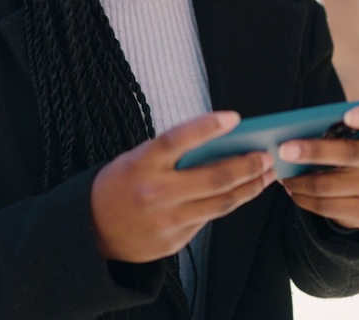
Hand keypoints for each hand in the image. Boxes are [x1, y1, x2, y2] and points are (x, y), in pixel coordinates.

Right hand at [91, 111, 275, 262]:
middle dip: (247, 166)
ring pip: (220, 203)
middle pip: (213, 178)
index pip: (177, 139)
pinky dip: (228, 204)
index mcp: (140, 164)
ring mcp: (166, 220)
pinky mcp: (174, 241)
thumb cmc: (119, 186)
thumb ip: (170, 155)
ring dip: (249, 187)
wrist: (92, 231)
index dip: (206, 127)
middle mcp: (154, 192)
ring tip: (266, 174)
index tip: (234, 118)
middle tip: (266, 155)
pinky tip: (242, 193)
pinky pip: (208, 219)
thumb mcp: (134, 160)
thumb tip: (218, 146)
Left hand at [276, 102, 358, 229]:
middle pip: (348, 153)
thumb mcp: (341, 139)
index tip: (349, 114)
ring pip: (329, 184)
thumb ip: (326, 131)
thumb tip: (288, 137)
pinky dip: (303, 198)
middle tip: (283, 150)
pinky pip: (327, 205)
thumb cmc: (341, 155)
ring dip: (299, 181)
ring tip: (283, 176)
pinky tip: (293, 191)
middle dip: (312, 151)